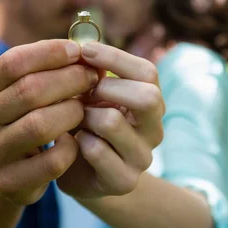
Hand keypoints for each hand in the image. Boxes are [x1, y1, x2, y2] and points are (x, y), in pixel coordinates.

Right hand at [0, 39, 98, 204]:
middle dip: (69, 80)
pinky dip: (71, 148)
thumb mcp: (26, 88)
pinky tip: (75, 139)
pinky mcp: (10, 182)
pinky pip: (52, 161)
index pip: (12, 62)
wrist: (7, 170)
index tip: (78, 51)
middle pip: (28, 90)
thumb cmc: (25, 117)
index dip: (49, 53)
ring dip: (72, 112)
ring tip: (84, 108)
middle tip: (92, 78)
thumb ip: (50, 67)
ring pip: (39, 125)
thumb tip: (88, 51)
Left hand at [57, 41, 164, 197]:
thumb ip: (92, 73)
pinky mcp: (124, 181)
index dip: (115, 57)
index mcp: (151, 103)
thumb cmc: (85, 125)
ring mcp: (142, 157)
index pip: (148, 72)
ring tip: (75, 118)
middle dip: (108, 88)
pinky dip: (78, 141)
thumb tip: (82, 47)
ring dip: (85, 115)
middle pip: (148, 97)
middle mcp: (154, 130)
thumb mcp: (90, 95)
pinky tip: (73, 142)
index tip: (85, 51)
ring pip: (113, 121)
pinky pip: (96, 150)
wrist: (79, 173)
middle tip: (85, 92)